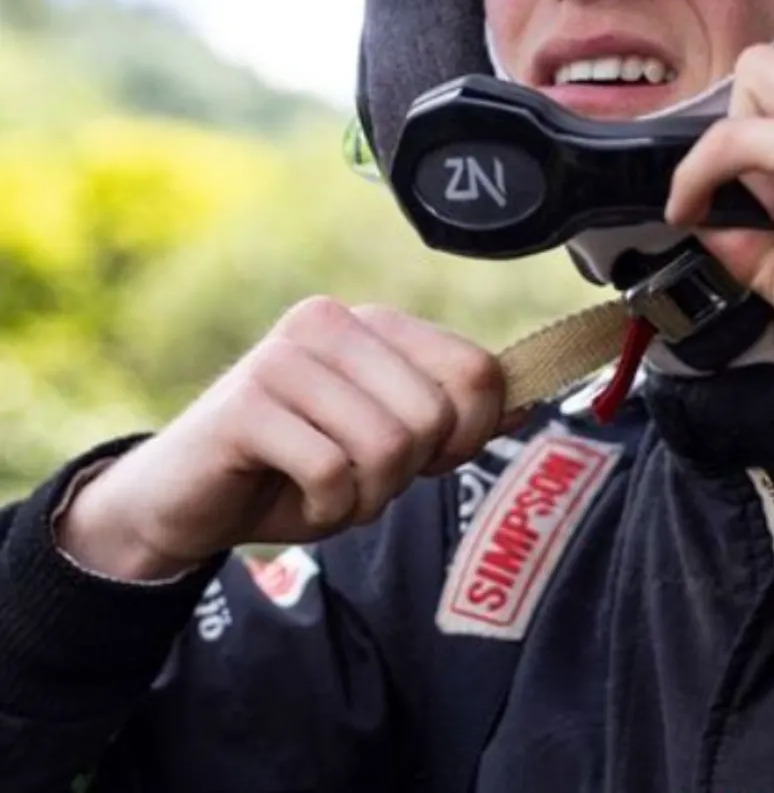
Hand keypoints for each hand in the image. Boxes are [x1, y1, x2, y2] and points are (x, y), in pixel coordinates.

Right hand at [56, 299, 506, 579]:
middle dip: (407, 473)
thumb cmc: (294, 467)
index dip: (468, 435)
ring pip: (387, 445)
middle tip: (359, 478)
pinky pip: (332, 471)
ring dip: (365, 496)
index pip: (476, 370)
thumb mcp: (387, 441)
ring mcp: (287, 357)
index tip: (428, 460)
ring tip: (327, 487)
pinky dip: (325, 507)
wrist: (185, 500)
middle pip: (434, 415)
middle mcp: (333, 322)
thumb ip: (454, 419)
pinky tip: (293, 494)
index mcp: (376, 323)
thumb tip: (531, 401)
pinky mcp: (247, 403)